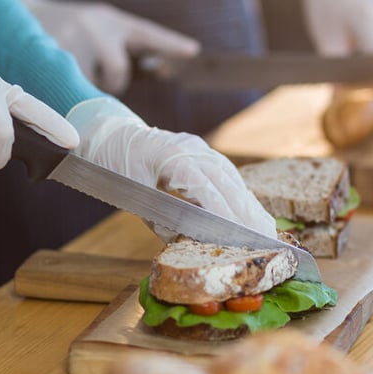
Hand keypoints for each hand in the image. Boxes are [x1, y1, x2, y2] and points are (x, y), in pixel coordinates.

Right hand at [13, 0, 199, 94]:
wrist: (21, 12)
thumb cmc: (69, 28)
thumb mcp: (98, 27)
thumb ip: (122, 44)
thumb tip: (156, 63)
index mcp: (113, 20)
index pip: (147, 32)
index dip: (170, 43)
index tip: (193, 50)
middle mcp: (96, 24)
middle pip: (118, 72)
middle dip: (111, 82)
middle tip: (98, 77)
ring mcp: (73, 37)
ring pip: (92, 83)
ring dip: (88, 86)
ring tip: (73, 70)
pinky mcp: (52, 52)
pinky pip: (71, 85)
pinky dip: (68, 87)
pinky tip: (57, 74)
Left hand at [66, 97, 276, 237]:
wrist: (107, 133)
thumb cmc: (114, 164)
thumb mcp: (132, 193)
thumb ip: (160, 215)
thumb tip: (186, 240)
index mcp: (172, 156)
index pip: (205, 187)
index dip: (224, 211)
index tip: (239, 233)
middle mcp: (190, 148)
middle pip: (226, 181)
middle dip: (246, 210)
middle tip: (265, 236)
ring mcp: (197, 148)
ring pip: (230, 177)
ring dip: (248, 202)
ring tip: (265, 227)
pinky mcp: (199, 152)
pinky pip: (224, 173)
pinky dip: (237, 192)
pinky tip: (249, 209)